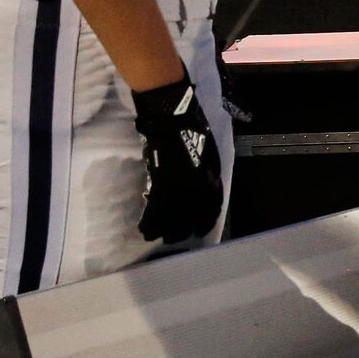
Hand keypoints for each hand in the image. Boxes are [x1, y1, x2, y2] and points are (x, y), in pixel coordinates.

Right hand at [136, 75, 224, 243]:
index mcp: (212, 178)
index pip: (213, 206)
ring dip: (166, 230)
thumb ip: (208, 172)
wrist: (173, 120)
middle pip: (192, 217)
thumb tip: (205, 187)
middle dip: (184, 230)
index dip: (206, 220)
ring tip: (159, 238)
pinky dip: (150, 221)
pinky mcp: (161, 184)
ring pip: (173, 217)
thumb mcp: (209, 152)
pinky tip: (145, 230)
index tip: (200, 229)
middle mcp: (198, 187)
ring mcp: (179, 187)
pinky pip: (156, 209)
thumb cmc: (192, 130)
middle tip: (176, 238)